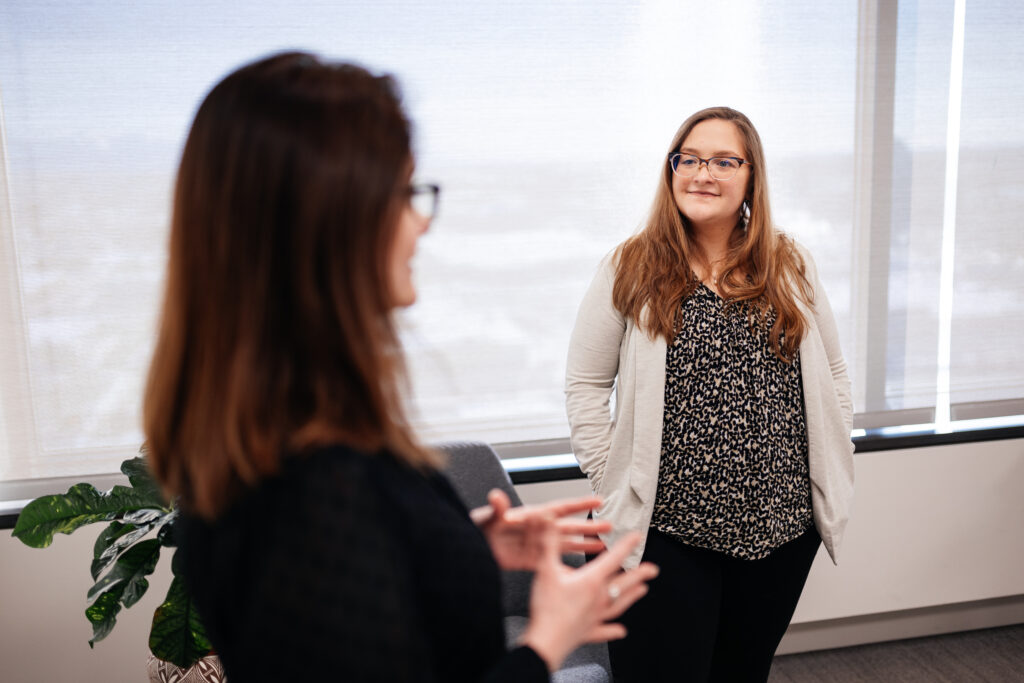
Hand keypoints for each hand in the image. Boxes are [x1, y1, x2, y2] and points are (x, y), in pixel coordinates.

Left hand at [471, 489, 611, 570]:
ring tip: (603, 545)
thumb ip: (497, 508)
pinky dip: (567, 565)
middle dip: (589, 527)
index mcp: (532, 516)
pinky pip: (554, 562)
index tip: (598, 500)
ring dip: (583, 544)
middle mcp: (538, 530)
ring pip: (565, 544)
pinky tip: (580, 569)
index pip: (560, 508)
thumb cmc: (478, 528)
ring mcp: (537, 546)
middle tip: (609, 526)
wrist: (471, 549)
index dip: (579, 504)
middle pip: (569, 527)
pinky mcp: (531, 561)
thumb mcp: (489, 518)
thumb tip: (496, 495)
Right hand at [518, 529, 658, 672]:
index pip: (613, 559)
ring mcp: (596, 617)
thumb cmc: (547, 608)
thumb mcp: (546, 571)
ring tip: (643, 590)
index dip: (626, 545)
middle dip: (639, 574)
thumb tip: (549, 524)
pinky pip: (606, 630)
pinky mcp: (589, 632)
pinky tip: (621, 630)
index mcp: (591, 581)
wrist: (545, 642)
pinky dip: (614, 630)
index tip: (637, 538)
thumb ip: (549, 545)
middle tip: (652, 569)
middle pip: (623, 583)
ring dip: (632, 596)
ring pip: (619, 604)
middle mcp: (598, 598)